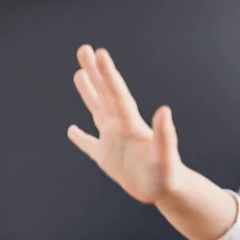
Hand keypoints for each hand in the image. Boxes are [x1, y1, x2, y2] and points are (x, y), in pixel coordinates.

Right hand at [67, 45, 183, 203]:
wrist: (168, 191)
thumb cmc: (168, 174)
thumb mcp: (165, 155)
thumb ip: (164, 134)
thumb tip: (164, 110)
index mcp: (131, 124)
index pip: (117, 93)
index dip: (107, 73)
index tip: (99, 53)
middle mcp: (121, 127)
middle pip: (105, 94)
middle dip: (94, 72)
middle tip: (84, 49)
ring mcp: (113, 141)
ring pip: (96, 111)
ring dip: (88, 92)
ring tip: (79, 73)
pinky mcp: (107, 158)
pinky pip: (89, 145)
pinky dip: (80, 138)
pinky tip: (71, 130)